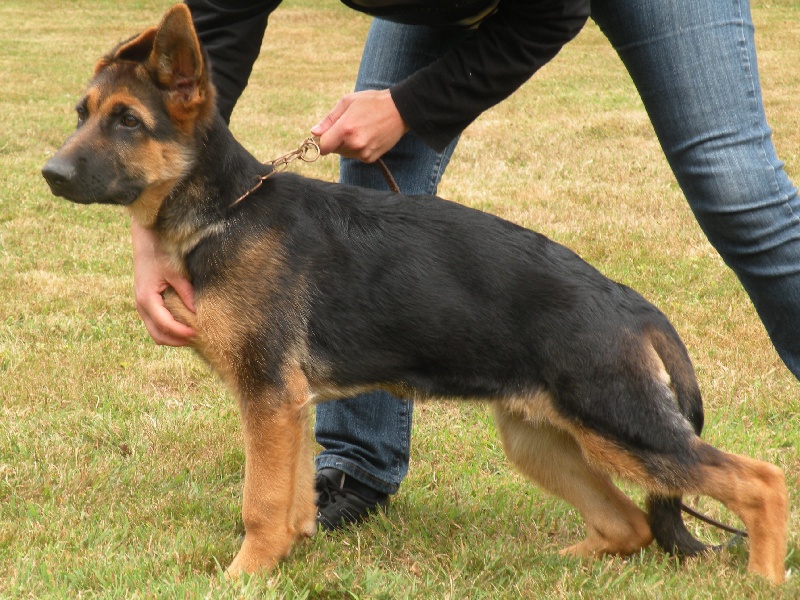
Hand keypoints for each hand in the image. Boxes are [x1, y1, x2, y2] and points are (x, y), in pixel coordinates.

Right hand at [131, 221, 195, 345]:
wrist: (146, 240)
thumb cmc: (160, 253)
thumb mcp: (175, 272)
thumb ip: (185, 291)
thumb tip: (198, 311)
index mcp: (147, 299)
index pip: (165, 325)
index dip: (182, 332)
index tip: (199, 333)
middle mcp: (141, 305)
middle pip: (158, 336)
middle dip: (178, 341)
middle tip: (198, 338)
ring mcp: (141, 305)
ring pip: (155, 332)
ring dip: (173, 337)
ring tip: (193, 334)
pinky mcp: (145, 303)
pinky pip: (155, 324)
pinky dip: (168, 329)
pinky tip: (184, 325)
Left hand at [311, 89, 408, 161]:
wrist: (399, 110)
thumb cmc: (372, 102)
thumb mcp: (347, 102)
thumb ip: (329, 119)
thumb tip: (314, 132)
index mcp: (346, 129)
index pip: (323, 146)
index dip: (322, 140)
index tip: (326, 133)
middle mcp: (354, 144)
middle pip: (333, 150)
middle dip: (335, 140)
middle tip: (349, 125)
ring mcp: (363, 153)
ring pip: (344, 153)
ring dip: (346, 144)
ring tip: (360, 129)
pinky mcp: (371, 158)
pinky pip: (356, 156)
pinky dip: (357, 148)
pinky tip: (367, 136)